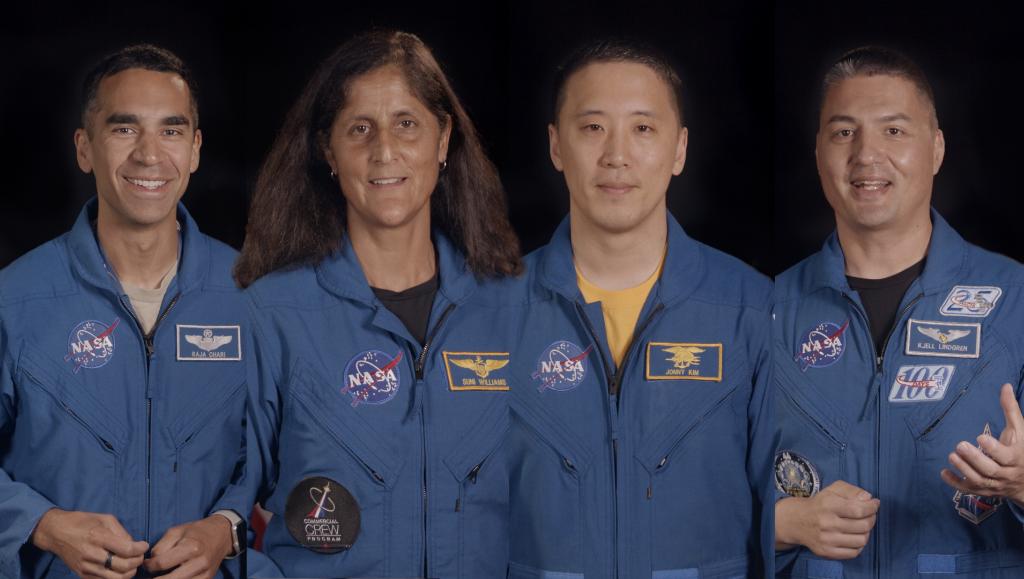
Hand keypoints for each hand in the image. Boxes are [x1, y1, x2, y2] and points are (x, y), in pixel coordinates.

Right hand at [31, 509, 147, 578]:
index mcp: (98, 537)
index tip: (144, 545)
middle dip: (137, 562)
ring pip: (115, 578)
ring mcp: (85, 567)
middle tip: (140, 556)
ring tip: (132, 564)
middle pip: (123, 566)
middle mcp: (91, 554)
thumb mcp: (104, 519)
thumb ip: (121, 532)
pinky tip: (120, 569)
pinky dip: (116, 577)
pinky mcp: (82, 575)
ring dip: (129, 573)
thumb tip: (133, 545)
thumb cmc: (82, 522)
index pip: (126, 549)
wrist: (56, 533)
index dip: (140, 549)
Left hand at [143, 515, 232, 578]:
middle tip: (151, 576)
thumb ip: (161, 546)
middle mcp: (200, 562)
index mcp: (191, 547)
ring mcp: (205, 573)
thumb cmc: (196, 532)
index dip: (149, 565)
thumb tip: (150, 563)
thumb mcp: (176, 531)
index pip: (162, 563)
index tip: (147, 564)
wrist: (221, 535)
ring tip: (162, 575)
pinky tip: (174, 577)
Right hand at [775, 480, 879, 558]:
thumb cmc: (820, 504)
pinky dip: (859, 545)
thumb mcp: (833, 490)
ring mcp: (826, 539)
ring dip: (866, 532)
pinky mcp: (826, 552)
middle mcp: (826, 523)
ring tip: (861, 526)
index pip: (859, 510)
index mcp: (828, 505)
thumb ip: (852, 490)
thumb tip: (868, 498)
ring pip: (861, 540)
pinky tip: (854, 537)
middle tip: (869, 515)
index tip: (875, 504)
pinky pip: (854, 553)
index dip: (872, 507)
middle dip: (871, 519)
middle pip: (863, 526)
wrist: (796, 521)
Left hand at [941, 383, 1023, 504]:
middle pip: (990, 470)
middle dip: (975, 459)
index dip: (994, 448)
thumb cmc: (1021, 449)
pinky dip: (956, 483)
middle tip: (960, 445)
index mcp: (1016, 458)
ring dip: (964, 470)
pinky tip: (943, 473)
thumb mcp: (1020, 430)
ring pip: (979, 481)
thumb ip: (1011, 410)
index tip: (980, 436)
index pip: (1005, 456)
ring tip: (951, 455)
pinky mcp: (984, 491)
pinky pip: (969, 490)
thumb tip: (1005, 386)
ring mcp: (995, 484)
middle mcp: (1006, 474)